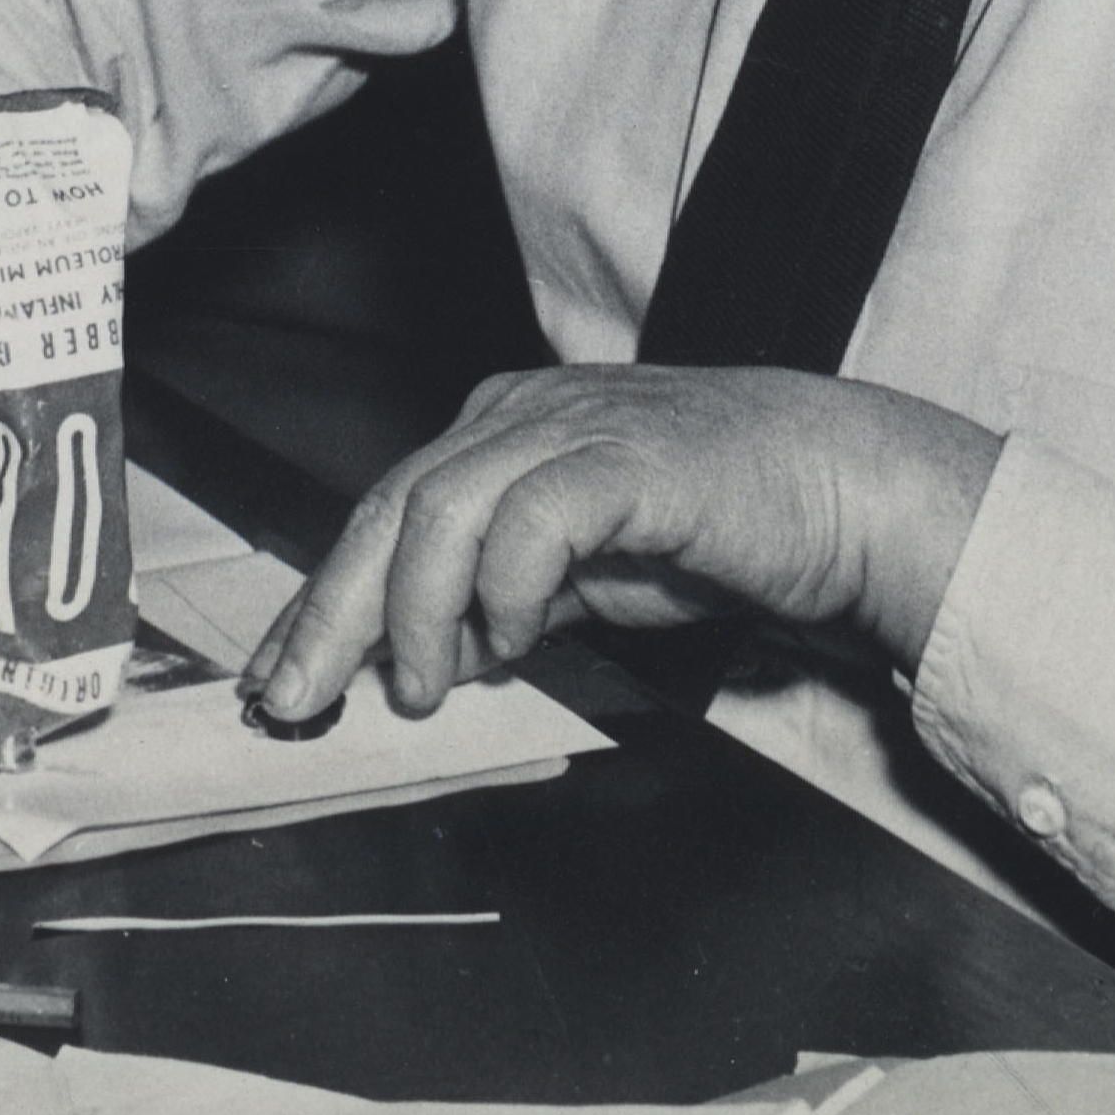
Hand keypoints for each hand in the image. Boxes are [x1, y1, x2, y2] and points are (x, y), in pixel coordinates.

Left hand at [242, 364, 1007, 727]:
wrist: (835, 485)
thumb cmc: (712, 524)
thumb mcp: (580, 572)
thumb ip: (504, 600)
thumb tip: (430, 657)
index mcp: (498, 433)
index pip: (384, 515)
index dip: (323, 600)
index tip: (279, 678)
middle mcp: (518, 416)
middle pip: (394, 508)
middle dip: (332, 611)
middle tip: (293, 698)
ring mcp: (571, 427)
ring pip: (445, 506)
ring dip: (415, 609)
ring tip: (419, 687)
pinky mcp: (628, 459)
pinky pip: (534, 515)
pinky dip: (507, 583)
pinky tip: (512, 638)